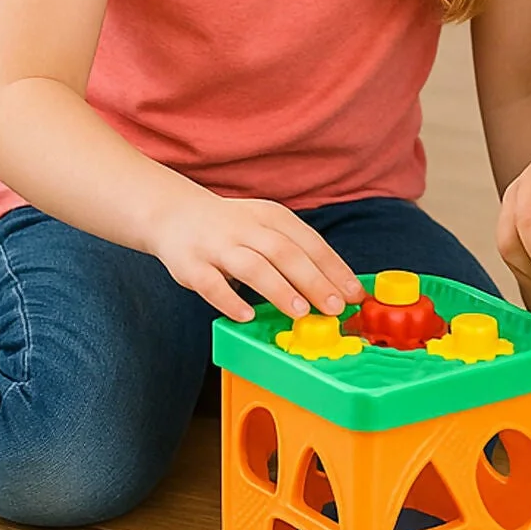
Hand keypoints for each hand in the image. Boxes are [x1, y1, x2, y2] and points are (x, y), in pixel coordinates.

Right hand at [150, 193, 364, 323]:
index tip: (354, 293)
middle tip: (335, 307)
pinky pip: (210, 284)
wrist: (176, 214)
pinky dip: (230, 300)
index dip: (334, 268)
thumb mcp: (268, 228)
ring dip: (279, 289)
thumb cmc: (233, 229)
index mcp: (273, 217)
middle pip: (286, 253)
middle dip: (314, 281)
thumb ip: (297, 252)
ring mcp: (218, 246)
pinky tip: (246, 316)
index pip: (310, 243)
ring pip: (252, 266)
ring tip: (300, 311)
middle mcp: (247, 228)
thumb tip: (338, 285)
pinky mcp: (191, 265)